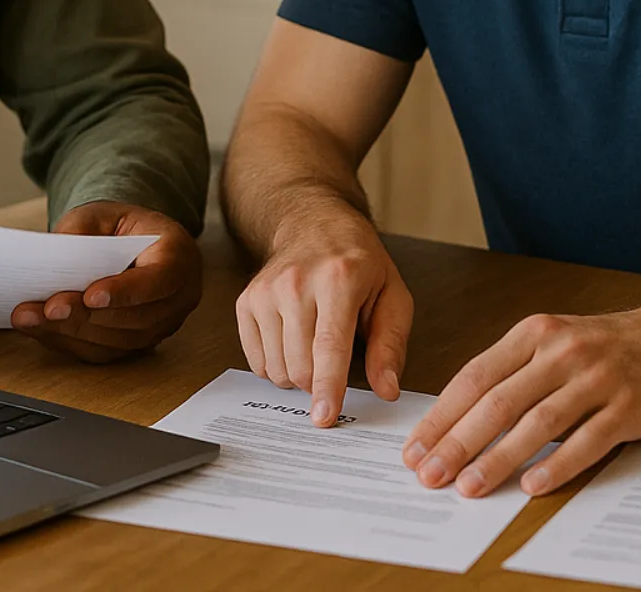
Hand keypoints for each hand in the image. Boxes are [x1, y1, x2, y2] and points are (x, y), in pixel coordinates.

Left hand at [10, 201, 201, 362]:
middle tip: (47, 308)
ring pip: (117, 341)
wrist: (137, 243)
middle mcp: (178, 298)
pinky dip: (70, 342)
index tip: (91, 296)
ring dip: (71, 332)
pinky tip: (42, 329)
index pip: (159, 281)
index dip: (125, 292)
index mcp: (179, 257)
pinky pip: (106, 352)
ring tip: (32, 318)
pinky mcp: (140, 344)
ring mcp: (162, 326)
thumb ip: (83, 229)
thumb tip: (56, 256)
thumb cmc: (124, 227)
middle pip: (134, 318)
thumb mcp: (104, 213)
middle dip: (85, 316)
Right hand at [234, 204, 411, 426]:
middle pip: (300, 365)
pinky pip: (257, 360)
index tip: (324, 417)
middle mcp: (296, 283)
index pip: (329, 346)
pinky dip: (277, 365)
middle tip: (334, 362)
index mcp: (339, 279)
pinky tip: (294, 342)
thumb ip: (390, 345)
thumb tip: (387, 390)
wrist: (314, 224)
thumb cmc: (359, 263)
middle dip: (319, 382)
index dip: (328, 387)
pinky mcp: (247, 300)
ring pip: (277, 368)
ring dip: (298, 374)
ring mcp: (266, 291)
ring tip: (314, 346)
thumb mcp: (393, 296)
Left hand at [402, 301, 640, 498]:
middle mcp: (561, 352)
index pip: (474, 377)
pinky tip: (531, 485)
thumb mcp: (549, 342)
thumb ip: (508, 372)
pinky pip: (586, 441)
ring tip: (470, 486)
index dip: (441, 416)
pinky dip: (557, 464)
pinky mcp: (628, 407)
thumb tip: (454, 420)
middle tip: (430, 474)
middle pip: (498, 402)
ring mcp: (596, 379)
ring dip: (499, 459)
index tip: (416, 447)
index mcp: (533, 334)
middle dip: (458, 442)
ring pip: (537, 424)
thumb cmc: (601, 348)